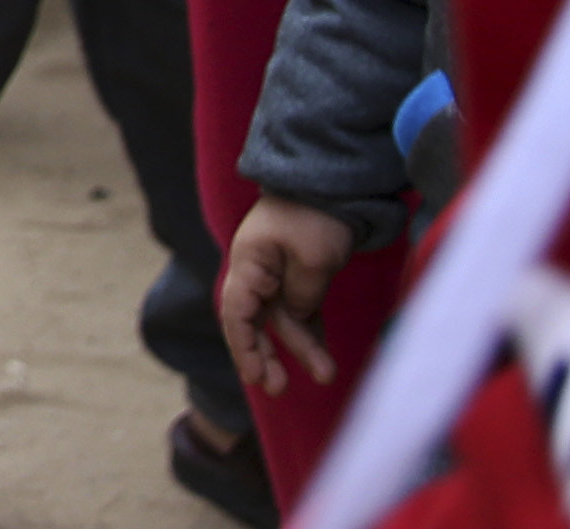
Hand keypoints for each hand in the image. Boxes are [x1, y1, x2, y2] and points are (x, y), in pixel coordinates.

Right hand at [220, 193, 356, 396]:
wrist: (332, 181)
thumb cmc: (315, 217)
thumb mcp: (312, 260)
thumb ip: (302, 297)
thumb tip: (298, 318)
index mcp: (249, 264)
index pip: (237, 314)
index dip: (243, 348)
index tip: (257, 377)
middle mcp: (257, 272)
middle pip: (254, 322)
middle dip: (266, 356)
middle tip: (280, 389)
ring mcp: (278, 274)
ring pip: (283, 320)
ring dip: (300, 347)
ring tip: (326, 374)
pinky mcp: (300, 274)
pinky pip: (300, 311)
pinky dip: (310, 331)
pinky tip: (323, 354)